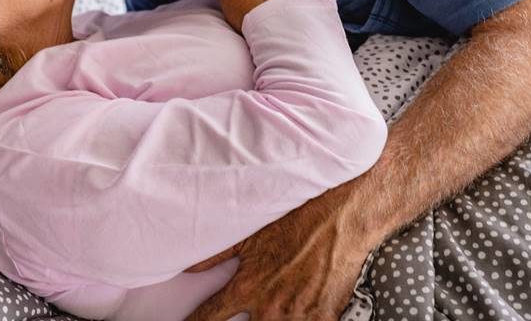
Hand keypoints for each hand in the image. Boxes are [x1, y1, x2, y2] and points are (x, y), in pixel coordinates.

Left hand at [184, 185, 373, 320]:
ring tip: (276, 309)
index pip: (210, 317)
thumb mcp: (252, 233)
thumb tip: (189, 265)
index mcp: (249, 287)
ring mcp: (299, 316)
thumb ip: (217, 253)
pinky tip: (300, 312)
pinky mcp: (324, 317)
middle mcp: (271, 307)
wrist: (341, 218)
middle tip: (253, 310)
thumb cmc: (298, 220)